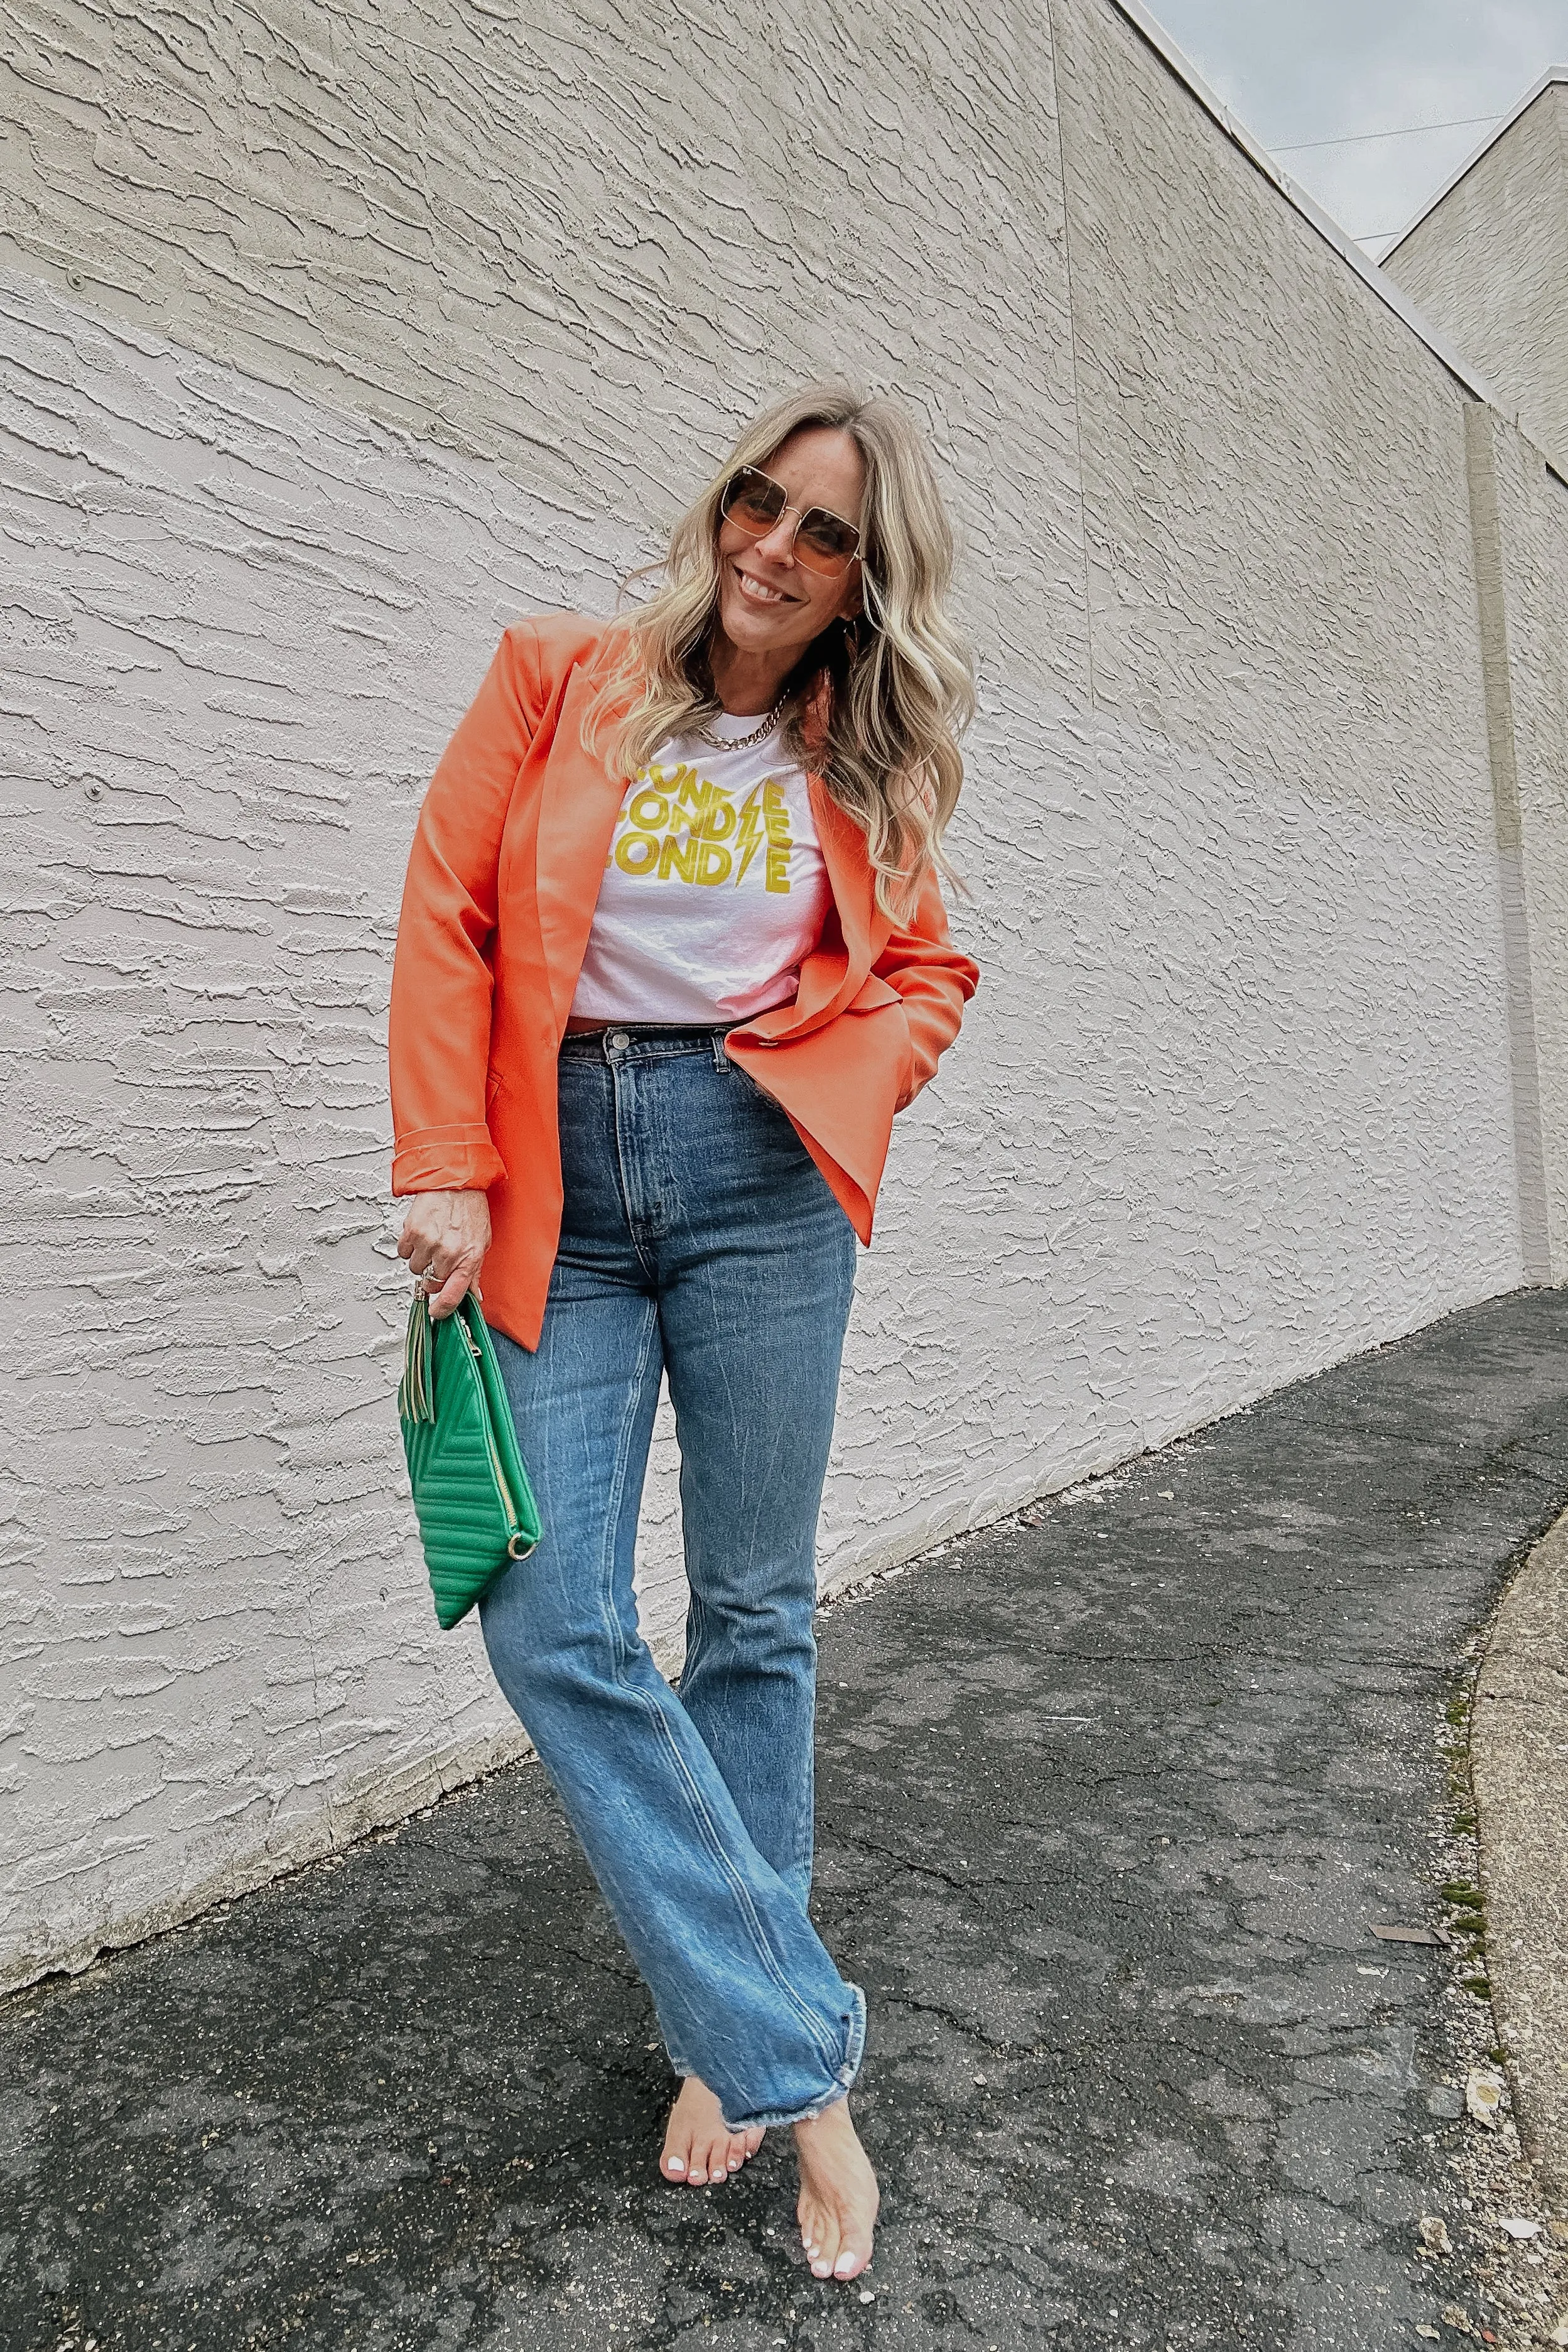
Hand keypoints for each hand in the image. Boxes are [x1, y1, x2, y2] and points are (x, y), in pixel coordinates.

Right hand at [396, 1190, 491, 1320]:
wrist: (455, 1179)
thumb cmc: (471, 1208)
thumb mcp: (482, 1241)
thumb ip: (475, 1271)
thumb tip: (474, 1295)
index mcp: (468, 1259)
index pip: (453, 1296)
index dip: (442, 1310)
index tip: (436, 1312)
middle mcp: (448, 1254)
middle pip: (430, 1283)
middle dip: (433, 1276)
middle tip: (439, 1259)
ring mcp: (428, 1244)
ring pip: (415, 1268)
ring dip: (421, 1259)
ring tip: (432, 1240)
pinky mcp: (412, 1232)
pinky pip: (403, 1252)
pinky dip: (410, 1246)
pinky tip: (421, 1233)